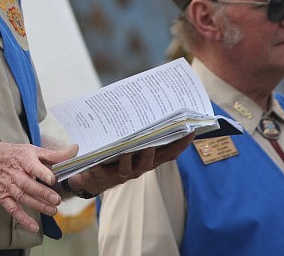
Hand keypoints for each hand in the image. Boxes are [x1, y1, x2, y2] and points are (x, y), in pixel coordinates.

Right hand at [0, 142, 77, 232]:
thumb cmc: (12, 155)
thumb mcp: (32, 150)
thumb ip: (54, 154)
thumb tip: (75, 150)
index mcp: (23, 158)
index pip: (32, 165)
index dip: (42, 172)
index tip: (52, 179)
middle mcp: (15, 173)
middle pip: (28, 184)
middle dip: (42, 193)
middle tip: (56, 200)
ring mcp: (8, 186)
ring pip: (23, 197)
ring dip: (37, 205)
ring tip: (53, 211)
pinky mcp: (3, 197)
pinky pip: (13, 209)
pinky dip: (22, 219)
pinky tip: (34, 227)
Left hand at [68, 134, 194, 195]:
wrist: (92, 177)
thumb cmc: (115, 156)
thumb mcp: (129, 143)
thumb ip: (139, 131)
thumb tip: (146, 106)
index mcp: (148, 159)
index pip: (169, 154)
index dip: (180, 145)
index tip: (191, 131)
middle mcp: (139, 168)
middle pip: (151, 161)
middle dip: (153, 150)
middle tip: (155, 138)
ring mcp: (122, 174)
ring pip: (128, 168)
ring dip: (128, 158)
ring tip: (126, 150)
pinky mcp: (103, 177)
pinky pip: (101, 172)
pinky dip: (98, 167)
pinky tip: (93, 162)